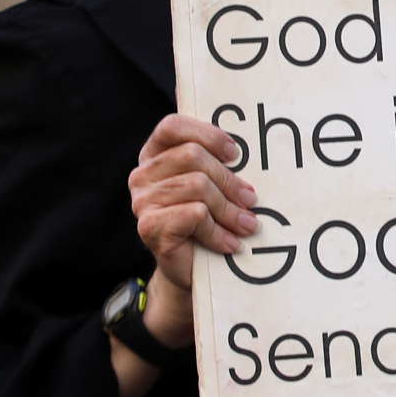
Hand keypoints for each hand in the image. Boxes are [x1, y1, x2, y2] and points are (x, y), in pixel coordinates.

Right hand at [129, 115, 258, 342]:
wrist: (190, 270)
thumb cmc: (204, 223)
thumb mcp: (211, 187)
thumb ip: (218, 164)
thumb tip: (253, 149)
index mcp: (154, 156)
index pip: (172, 126)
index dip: (206, 134)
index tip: (235, 153)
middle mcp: (142, 175)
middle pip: (192, 156)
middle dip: (229, 179)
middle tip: (251, 199)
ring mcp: (142, 202)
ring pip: (197, 186)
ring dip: (229, 209)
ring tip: (246, 225)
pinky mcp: (150, 227)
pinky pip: (195, 215)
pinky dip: (218, 230)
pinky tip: (229, 243)